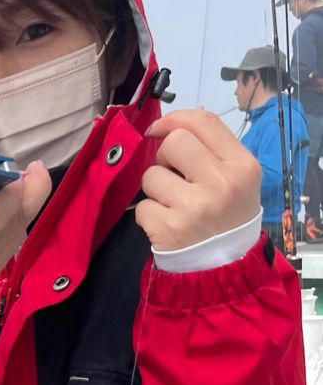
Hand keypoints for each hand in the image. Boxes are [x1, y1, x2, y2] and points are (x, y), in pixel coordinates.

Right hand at [0, 162, 51, 302]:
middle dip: (31, 189)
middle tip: (29, 171)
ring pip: (21, 228)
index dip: (13, 184)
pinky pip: (11, 243)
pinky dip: (11, 223)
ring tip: (9, 189)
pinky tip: (1, 213)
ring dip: (22, 205)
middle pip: (20, 217)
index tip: (9, 168)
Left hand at [136, 109, 261, 251]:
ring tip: (173, 204)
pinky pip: (142, 206)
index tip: (160, 128)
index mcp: (242, 166)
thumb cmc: (228, 217)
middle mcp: (221, 184)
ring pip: (151, 174)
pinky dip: (149, 214)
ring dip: (155, 188)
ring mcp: (194, 208)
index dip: (176, 118)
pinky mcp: (169, 229)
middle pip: (174, 143)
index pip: (204, 122)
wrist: (225, 266)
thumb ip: (213, 149)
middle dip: (165, 157)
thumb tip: (174, 123)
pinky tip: (168, 224)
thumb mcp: (238, 179)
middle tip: (173, 175)